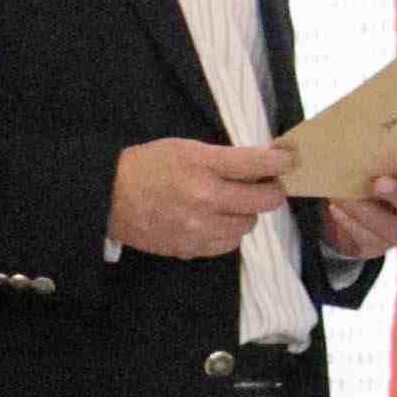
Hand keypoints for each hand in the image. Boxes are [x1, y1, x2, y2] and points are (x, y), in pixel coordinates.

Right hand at [110, 138, 287, 259]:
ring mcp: (198, 227)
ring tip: (232, 203)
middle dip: (271, 191)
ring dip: (247, 213)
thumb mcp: (185, 149)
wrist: (107, 196)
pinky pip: (228, 244)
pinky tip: (216, 221)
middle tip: (266, 185)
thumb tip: (263, 165)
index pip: (256, 163)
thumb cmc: (147, 166)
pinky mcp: (190, 248)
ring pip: (249, 225)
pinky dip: (228, 232)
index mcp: (202, 165)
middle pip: (264, 200)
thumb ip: (224, 158)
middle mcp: (204, 198)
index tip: (289, 161)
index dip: (281, 162)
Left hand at [309, 141, 396, 263]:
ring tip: (339, 197)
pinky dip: (350, 223)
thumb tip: (349, 124)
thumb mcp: (361, 163)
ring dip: (363, 210)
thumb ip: (365, 151)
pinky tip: (335, 210)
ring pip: (388, 225)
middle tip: (378, 183)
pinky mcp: (378, 246)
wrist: (337, 216)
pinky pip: (368, 238)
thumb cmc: (354, 179)